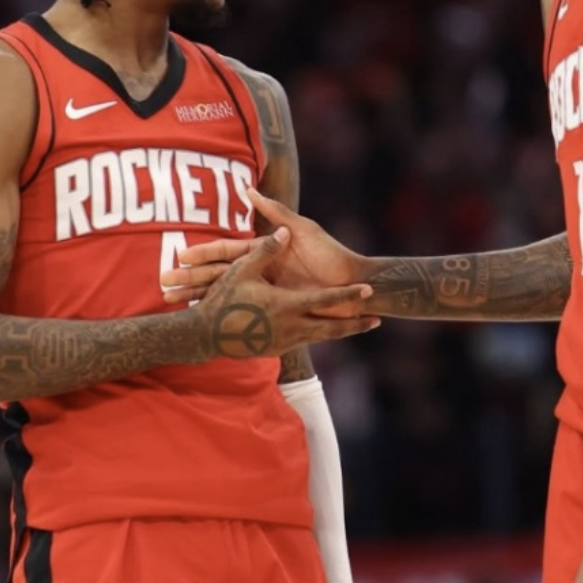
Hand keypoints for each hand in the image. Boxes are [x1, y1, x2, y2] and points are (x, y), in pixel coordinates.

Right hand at [162, 189, 366, 304]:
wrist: (345, 284)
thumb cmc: (327, 255)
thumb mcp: (302, 230)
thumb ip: (276, 212)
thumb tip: (252, 190)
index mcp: (267, 256)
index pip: (229, 252)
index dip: (205, 253)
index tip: (178, 254)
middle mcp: (263, 276)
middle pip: (219, 277)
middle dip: (191, 282)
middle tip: (166, 288)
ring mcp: (264, 296)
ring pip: (223, 296)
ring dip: (196, 298)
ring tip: (171, 301)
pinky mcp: (268, 315)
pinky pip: (237, 313)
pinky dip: (216, 316)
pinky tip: (197, 321)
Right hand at [192, 226, 377, 358]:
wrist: (205, 337)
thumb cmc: (224, 300)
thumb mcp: (242, 271)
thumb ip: (265, 251)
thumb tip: (282, 232)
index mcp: (287, 306)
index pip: (326, 300)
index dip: (349, 295)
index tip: (368, 290)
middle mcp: (292, 327)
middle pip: (332, 328)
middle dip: (354, 324)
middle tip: (377, 319)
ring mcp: (286, 342)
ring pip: (320, 337)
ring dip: (339, 331)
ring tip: (358, 326)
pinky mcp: (278, 350)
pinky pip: (304, 342)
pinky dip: (316, 336)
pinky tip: (321, 332)